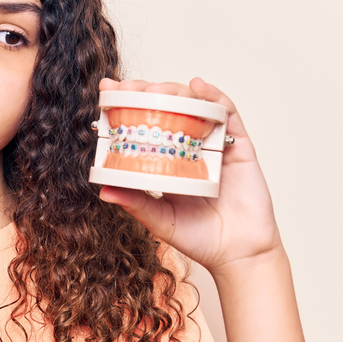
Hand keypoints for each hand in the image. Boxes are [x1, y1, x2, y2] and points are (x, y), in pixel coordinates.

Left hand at [97, 77, 283, 277]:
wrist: (238, 254)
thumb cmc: (199, 238)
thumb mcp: (159, 220)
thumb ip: (136, 203)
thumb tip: (104, 190)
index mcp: (166, 161)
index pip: (144, 123)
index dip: (127, 103)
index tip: (108, 89)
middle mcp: (188, 148)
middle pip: (167, 106)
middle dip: (147, 91)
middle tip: (129, 88)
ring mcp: (213, 144)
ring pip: (194, 104)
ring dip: (174, 90)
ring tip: (157, 90)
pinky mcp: (238, 146)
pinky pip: (227, 114)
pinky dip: (214, 96)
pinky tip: (198, 87)